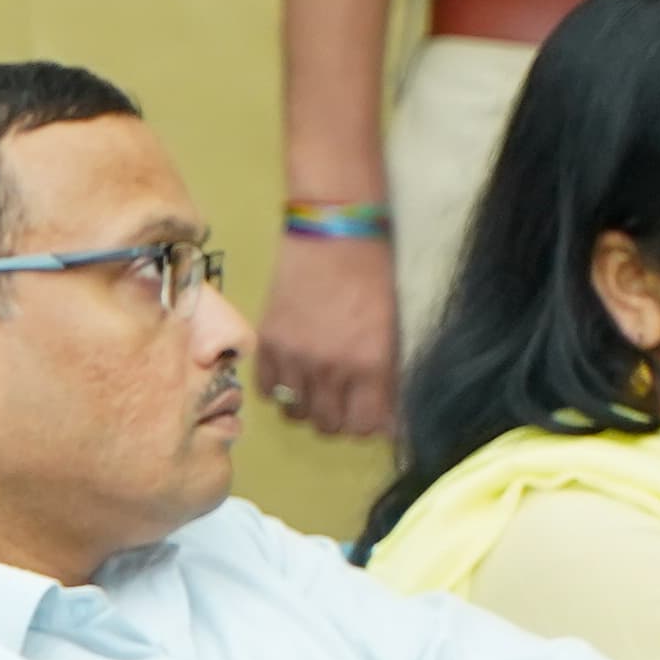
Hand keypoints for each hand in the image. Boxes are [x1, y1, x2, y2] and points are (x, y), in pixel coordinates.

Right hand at [258, 235, 400, 442]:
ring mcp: (294, 357)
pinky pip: (267, 391)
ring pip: (296, 413)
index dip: (371, 425)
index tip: (374, 414)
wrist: (335, 232)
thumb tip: (388, 419)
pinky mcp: (269, 343)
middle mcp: (329, 368)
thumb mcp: (392, 329)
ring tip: (319, 388)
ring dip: (310, 406)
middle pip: (329, 426)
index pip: (364, 427)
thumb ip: (389, 376)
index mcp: (369, 364)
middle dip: (342, 418)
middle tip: (348, 401)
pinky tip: (294, 372)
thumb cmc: (374, 275)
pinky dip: (281, 389)